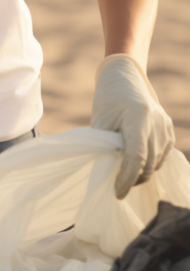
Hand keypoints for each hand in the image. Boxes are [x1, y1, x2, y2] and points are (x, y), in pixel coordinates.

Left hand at [91, 54, 174, 199]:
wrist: (125, 78)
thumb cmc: (108, 99)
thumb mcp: (101, 120)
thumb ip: (106, 145)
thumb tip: (110, 174)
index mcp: (138, 116)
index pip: (136, 155)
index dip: (127, 177)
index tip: (117, 193)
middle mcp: (157, 122)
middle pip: (148, 163)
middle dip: (133, 178)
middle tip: (117, 186)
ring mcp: (166, 126)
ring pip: (156, 163)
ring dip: (141, 172)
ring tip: (125, 173)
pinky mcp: (169, 130)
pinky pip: (162, 156)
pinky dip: (150, 164)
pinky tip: (137, 162)